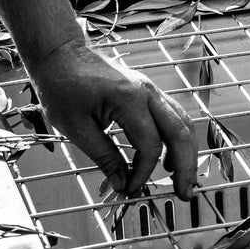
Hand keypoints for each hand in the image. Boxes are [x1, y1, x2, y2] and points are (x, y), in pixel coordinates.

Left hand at [27, 41, 196, 200]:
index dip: (143, 172)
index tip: (129, 189)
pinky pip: (174, 116)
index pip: (150, 145)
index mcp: (129, 100)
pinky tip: (170, 157)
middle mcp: (148, 93)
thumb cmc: (62, 86)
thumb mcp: (75, 127)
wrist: (61, 54)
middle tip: (185, 193)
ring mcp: (152, 90)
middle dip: (186, 166)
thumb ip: (104, 157)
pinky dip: (178, 139)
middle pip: (180, 133)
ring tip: (182, 179)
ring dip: (188, 153)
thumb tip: (122, 184)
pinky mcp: (149, 93)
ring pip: (184, 123)